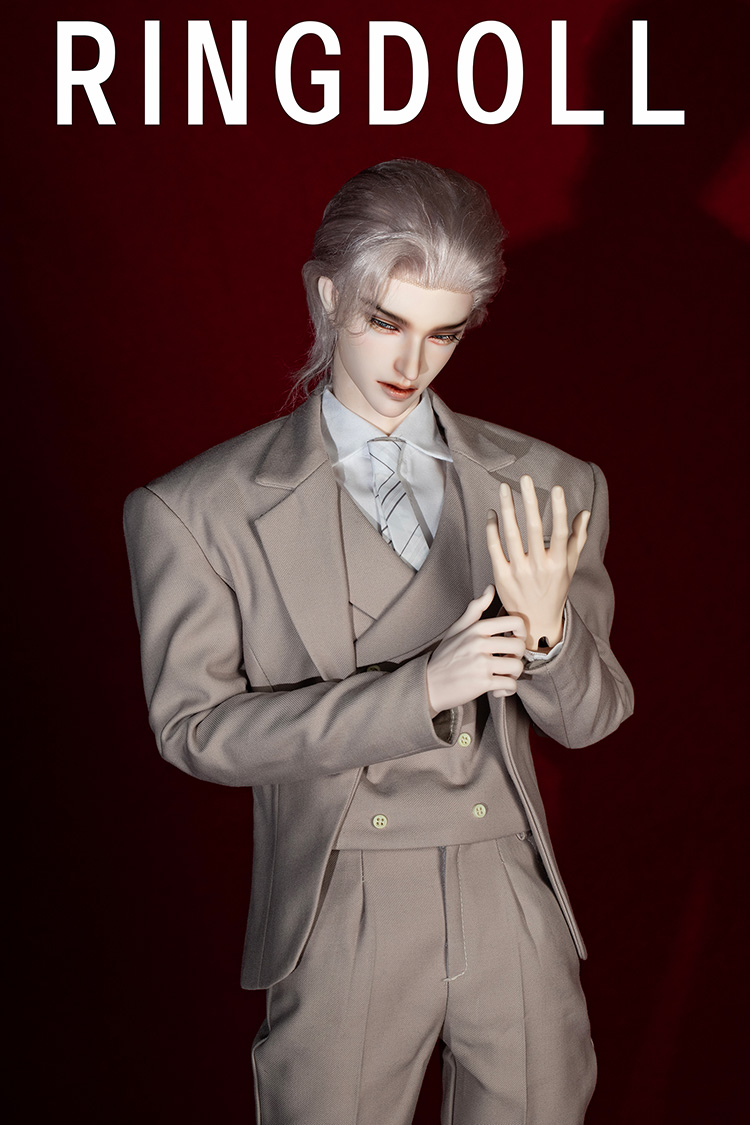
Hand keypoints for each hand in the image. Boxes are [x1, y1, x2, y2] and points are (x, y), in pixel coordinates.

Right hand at [426, 585, 525, 716]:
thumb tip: (491, 588)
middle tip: (507, 662)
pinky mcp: (482, 683)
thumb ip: (475, 609)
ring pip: (517, 667)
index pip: (514, 622)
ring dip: (514, 675)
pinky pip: (510, 685)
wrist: (428, 684)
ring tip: (503, 676)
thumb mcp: (457, 629)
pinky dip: (507, 690)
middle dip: (517, 657)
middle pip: (519, 646)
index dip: (522, 632)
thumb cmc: (444, 656)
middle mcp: (479, 643)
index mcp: (476, 628)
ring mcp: (481, 663)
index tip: (515, 640)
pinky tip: (498, 689)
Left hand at [486, 475, 589, 650]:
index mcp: (558, 563)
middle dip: (529, 501)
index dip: (559, 510)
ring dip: (507, 509)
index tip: (556, 489)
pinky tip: (492, 513)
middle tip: (525, 478)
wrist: (535, 621)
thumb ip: (577, 539)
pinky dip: (492, 529)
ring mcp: (518, 572)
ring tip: (505, 489)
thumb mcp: (569, 567)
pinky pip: (495, 548)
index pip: (560, 532)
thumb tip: (584, 513)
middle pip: (533, 529)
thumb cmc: (554, 589)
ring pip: (511, 535)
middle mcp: (539, 567)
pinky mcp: (501, 576)